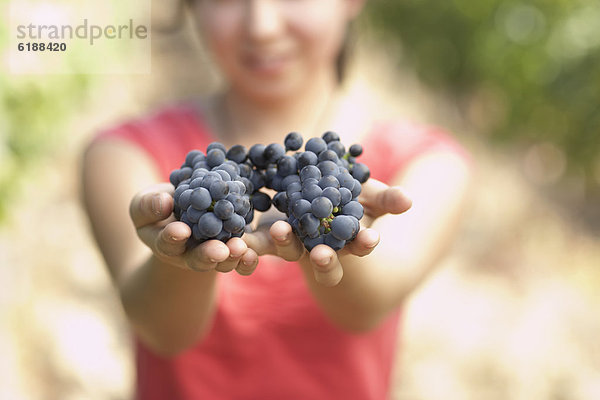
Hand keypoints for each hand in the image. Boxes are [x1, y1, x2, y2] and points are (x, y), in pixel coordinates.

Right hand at [129, 183, 258, 273]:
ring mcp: (214, 253)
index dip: (173, 236)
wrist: (186, 211)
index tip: (180, 230)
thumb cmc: (159, 207)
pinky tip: (253, 254)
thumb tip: (163, 202)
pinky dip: (247, 259)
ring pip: (223, 261)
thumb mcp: (144, 205)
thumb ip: (147, 206)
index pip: (167, 242)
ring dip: (232, 256)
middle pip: (198, 259)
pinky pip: (241, 259)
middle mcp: (190, 255)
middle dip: (208, 254)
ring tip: (240, 248)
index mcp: (166, 244)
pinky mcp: (233, 248)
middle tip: (219, 251)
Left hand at [243, 179, 411, 285]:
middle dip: (324, 259)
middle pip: (323, 262)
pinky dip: (249, 244)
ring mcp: (295, 245)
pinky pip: (258, 243)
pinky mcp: (268, 237)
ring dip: (285, 243)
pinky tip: (241, 240)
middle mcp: (321, 250)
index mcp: (347, 242)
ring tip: (281, 230)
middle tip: (321, 253)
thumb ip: (387, 198)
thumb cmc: (349, 194)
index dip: (364, 244)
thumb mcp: (369, 193)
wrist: (315, 189)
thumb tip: (409, 200)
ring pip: (290, 251)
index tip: (370, 238)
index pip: (359, 247)